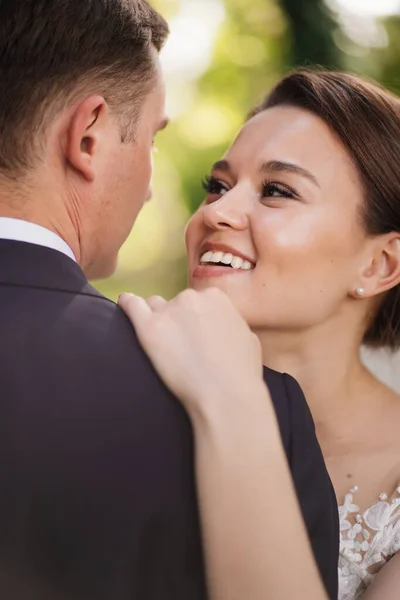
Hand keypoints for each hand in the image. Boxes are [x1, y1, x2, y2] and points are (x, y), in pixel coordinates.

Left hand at [118, 288, 264, 420]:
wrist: (225, 394)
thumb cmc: (241, 372)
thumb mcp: (248, 338)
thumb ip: (230, 324)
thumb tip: (223, 325)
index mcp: (216, 297)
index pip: (199, 301)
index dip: (197, 318)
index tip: (196, 334)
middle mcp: (191, 298)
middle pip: (177, 303)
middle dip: (178, 319)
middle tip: (181, 344)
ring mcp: (168, 311)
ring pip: (155, 306)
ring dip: (157, 317)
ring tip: (160, 339)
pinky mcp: (149, 328)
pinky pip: (132, 306)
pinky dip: (127, 304)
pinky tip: (123, 304)